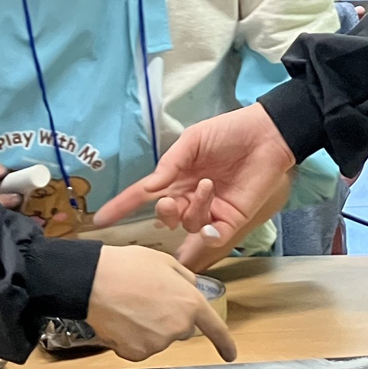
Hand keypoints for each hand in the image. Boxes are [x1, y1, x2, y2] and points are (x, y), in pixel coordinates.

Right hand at [86, 245, 237, 362]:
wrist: (94, 281)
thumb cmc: (128, 267)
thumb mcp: (165, 262)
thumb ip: (185, 280)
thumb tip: (190, 289)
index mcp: (190, 303)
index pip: (215, 328)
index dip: (224, 343)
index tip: (230, 354)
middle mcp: (178, 327)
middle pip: (180, 329)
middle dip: (168, 317)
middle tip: (146, 299)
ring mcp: (158, 343)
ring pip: (158, 338)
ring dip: (148, 327)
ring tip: (130, 305)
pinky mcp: (137, 353)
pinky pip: (139, 348)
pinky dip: (131, 338)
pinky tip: (122, 320)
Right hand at [93, 103, 295, 270]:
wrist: (266, 134)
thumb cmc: (228, 132)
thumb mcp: (193, 140)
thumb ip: (170, 163)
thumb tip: (150, 187)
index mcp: (177, 177)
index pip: (144, 195)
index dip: (122, 207)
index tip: (101, 219)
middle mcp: (190, 196)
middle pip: (165, 216)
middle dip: (163, 212)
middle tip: (169, 201)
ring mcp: (211, 210)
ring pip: (188, 224)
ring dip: (193, 209)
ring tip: (208, 186)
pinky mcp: (232, 219)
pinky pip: (213, 236)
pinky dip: (208, 234)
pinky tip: (213, 221)